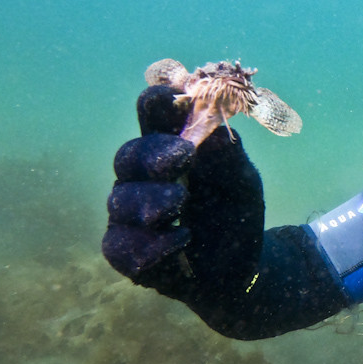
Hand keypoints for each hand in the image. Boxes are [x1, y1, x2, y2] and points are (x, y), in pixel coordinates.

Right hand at [103, 85, 264, 297]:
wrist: (239, 268)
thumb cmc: (234, 213)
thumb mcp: (243, 183)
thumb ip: (230, 158)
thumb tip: (216, 133)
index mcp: (169, 147)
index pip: (152, 116)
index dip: (157, 102)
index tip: (173, 96)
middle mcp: (142, 177)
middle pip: (129, 155)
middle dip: (153, 154)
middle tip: (183, 156)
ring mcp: (129, 214)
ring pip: (119, 200)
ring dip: (151, 200)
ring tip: (180, 204)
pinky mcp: (126, 251)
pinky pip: (121, 246)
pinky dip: (151, 244)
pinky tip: (181, 240)